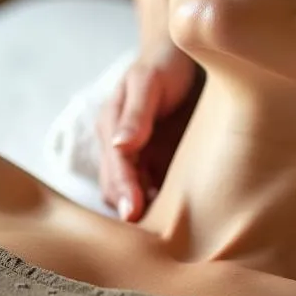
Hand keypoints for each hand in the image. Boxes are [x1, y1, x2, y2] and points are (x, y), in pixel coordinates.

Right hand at [97, 39, 200, 220]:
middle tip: (153, 240)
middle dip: (131, 212)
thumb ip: (136, 113)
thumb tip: (121, 145)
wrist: (181, 55)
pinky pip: (158, 191)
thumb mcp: (147, 81)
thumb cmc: (162, 64)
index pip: (115, 168)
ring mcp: (140, 158)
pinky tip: (185, 220)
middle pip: (119, 190)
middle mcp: (121, 149)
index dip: (123, 191)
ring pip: (136, 196)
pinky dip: (165, 206)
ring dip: (147, 214)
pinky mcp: (160, 163)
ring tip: (169, 236)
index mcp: (110, 129)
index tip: (132, 213)